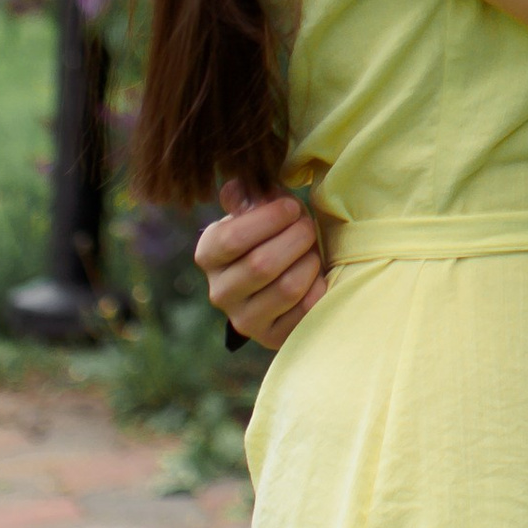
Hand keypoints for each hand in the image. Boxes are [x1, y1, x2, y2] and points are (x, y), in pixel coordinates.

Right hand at [196, 182, 327, 350]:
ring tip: (312, 251)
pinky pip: (305, 310)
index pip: (231, 239)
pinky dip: (318, 287)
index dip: (269, 219)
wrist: (283, 278)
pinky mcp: (272, 338)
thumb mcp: (256, 210)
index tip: (291, 207)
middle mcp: (219, 292)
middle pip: (262, 264)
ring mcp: (244, 320)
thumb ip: (248, 195)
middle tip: (308, 226)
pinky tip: (316, 276)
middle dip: (296, 238)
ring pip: (287, 288)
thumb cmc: (272, 234)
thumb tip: (236, 190)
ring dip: (309, 262)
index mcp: (208, 255)